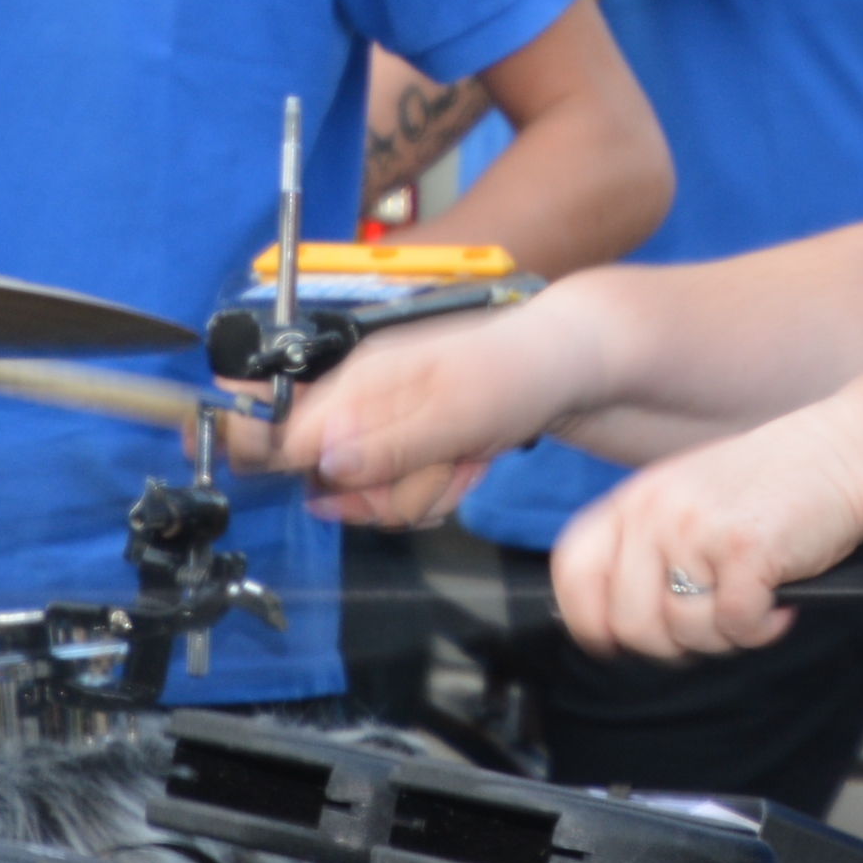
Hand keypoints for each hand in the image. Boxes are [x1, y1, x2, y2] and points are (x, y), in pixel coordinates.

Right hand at [252, 290, 600, 529]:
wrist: (568, 368)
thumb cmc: (518, 371)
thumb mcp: (455, 413)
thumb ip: (389, 444)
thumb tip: (326, 466)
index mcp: (363, 378)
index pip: (294, 436)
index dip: (319, 476)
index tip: (360, 492)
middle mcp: (369, 402)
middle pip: (334, 481)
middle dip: (387, 494)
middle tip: (437, 475)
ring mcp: (393, 427)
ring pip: (374, 495)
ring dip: (422, 493)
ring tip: (464, 463)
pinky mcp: (417, 447)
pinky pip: (405, 493)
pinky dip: (439, 491)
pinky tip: (469, 469)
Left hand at [545, 410, 862, 660]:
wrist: (845, 454)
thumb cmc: (773, 485)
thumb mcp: (688, 502)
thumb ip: (647, 548)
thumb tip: (617, 626)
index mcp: (635, 499)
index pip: (574, 573)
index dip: (590, 623)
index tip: (617, 643)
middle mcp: (656, 510)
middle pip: (631, 624)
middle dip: (674, 645)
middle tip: (712, 626)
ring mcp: (697, 527)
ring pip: (684, 631)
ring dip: (724, 637)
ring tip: (752, 606)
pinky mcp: (744, 548)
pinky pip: (734, 626)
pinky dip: (761, 629)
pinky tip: (778, 605)